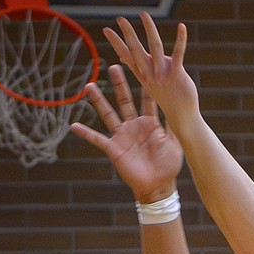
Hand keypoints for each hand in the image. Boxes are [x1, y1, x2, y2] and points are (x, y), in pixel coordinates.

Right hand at [71, 60, 184, 201]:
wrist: (158, 186)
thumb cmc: (169, 166)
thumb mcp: (174, 142)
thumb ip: (173, 124)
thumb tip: (180, 105)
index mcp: (149, 123)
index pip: (146, 99)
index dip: (144, 84)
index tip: (141, 68)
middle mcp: (134, 126)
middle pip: (124, 100)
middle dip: (119, 84)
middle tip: (113, 66)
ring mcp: (122, 136)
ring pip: (107, 114)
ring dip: (98, 101)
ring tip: (89, 86)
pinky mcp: (113, 149)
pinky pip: (97, 139)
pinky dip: (85, 133)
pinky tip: (73, 125)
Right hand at [101, 15, 200, 136]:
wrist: (183, 119)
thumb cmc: (168, 100)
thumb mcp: (150, 85)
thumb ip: (141, 71)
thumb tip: (125, 59)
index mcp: (143, 76)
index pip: (126, 57)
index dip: (117, 43)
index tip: (106, 30)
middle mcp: (150, 74)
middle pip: (136, 50)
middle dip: (128, 34)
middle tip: (120, 18)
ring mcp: (163, 74)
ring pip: (155, 48)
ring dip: (149, 30)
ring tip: (144, 14)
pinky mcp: (177, 75)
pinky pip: (178, 54)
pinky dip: (181, 40)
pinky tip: (182, 27)